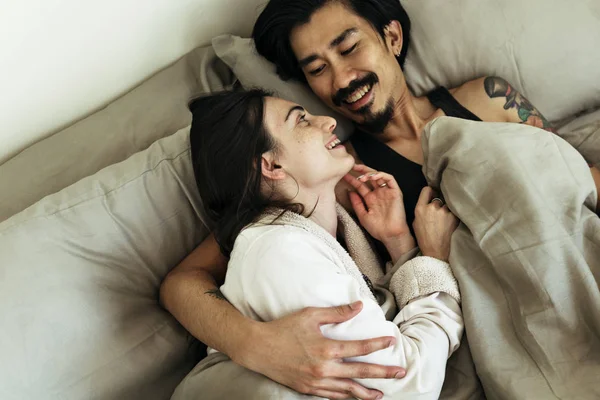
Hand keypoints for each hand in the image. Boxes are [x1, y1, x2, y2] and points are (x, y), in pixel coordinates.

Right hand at [239, 302, 405, 399]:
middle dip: (382, 374)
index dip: (378, 345)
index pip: (360, 348)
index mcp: (326, 349)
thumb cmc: (284, 328)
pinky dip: (346, 397)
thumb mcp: (310, 315)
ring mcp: (316, 382)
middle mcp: (324, 368)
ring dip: (366, 393)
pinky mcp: (307, 389)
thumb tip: (358, 306)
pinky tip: (354, 396)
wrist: (258, 348)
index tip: (391, 342)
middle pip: (360, 374)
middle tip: (400, 373)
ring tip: (381, 394)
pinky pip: (332, 396)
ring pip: (348, 391)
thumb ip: (336, 313)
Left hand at [343, 164, 411, 242]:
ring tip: (362, 176)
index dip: (352, 180)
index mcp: (371, 199)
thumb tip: (349, 192)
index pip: (360, 186)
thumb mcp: (362, 215)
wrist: (390, 235)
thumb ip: (357, 203)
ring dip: (370, 173)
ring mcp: (387, 192)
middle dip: (361, 171)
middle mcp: (379, 194)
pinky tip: (373, 177)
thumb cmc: (377, 229)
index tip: (344, 175)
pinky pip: (390, 179)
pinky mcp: (395, 192)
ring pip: (379, 176)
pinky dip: (382, 175)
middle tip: (352, 166)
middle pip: (369, 178)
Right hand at [413, 187, 458, 261]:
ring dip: (446, 211)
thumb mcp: (415, 223)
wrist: (435, 251)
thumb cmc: (424, 238)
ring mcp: (444, 211)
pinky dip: (452, 216)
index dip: (430, 192)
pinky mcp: (453, 216)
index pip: (427, 190)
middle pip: (437, 199)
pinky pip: (453, 212)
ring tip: (444, 222)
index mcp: (420, 208)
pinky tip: (449, 224)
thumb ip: (421, 211)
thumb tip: (427, 203)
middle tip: (438, 214)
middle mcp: (431, 207)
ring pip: (446, 206)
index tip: (432, 194)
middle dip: (438, 205)